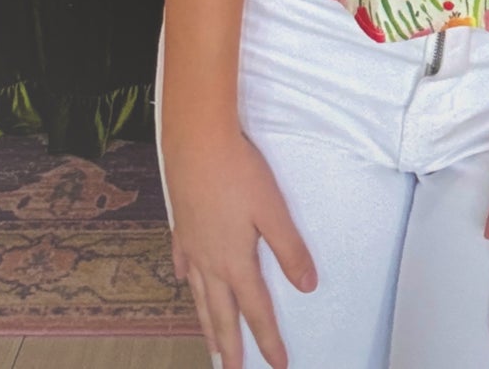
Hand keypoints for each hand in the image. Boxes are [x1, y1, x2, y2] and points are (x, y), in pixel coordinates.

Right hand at [164, 123, 317, 368]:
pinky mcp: (180, 224)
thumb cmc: (238, 172)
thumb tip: (308, 286)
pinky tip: (182, 281)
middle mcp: (209, 261)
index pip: (256, 310)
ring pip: (198, 295)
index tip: (278, 364)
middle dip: (228, 345)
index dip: (268, 339)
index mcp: (234, 261)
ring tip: (208, 344)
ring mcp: (190, 244)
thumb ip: (290, 249)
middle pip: (220, 313)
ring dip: (206, 322)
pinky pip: (182, 262)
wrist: (195, 142)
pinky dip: (185, 278)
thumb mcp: (273, 210)